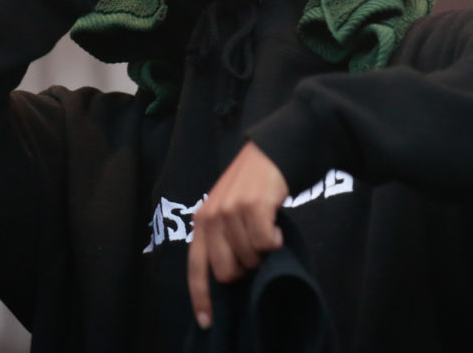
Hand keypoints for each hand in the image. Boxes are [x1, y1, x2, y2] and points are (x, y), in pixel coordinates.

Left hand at [187, 142, 288, 329]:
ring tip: (267, 228)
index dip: (201, 297)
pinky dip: (276, 239)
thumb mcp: (228, 209)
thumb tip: (227, 277)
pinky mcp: (253, 206)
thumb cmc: (254, 186)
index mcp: (201, 221)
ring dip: (264, 251)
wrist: (275, 152)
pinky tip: (276, 224)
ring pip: (250, 258)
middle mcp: (211, 216)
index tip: (207, 322)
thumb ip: (222, 237)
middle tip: (256, 248)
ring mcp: (231, 210)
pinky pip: (266, 243)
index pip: (196, 267)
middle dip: (246, 268)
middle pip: (227, 271)